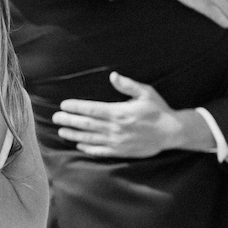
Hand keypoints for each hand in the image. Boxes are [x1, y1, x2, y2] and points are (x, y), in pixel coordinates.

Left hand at [54, 74, 196, 156]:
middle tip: (56, 117)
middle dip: (69, 120)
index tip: (64, 105)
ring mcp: (118, 141)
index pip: (92, 109)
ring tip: (62, 131)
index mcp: (120, 112)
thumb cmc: (158, 109)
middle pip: (87, 124)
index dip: (76, 107)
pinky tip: (79, 145)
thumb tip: (113, 75)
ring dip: (74, 134)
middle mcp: (116, 128)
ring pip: (90, 138)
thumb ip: (128, 85)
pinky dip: (88, 148)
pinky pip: (101, 151)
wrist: (172, 132)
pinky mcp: (121, 151)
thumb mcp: (146, 92)